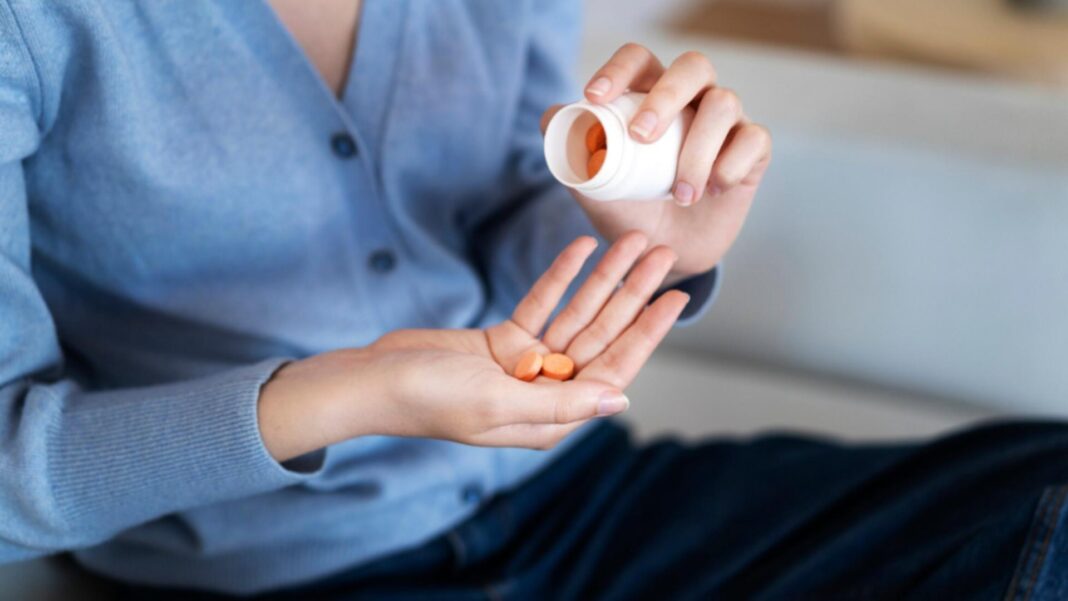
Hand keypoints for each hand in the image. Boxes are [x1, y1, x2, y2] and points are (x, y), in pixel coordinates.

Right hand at [258, 233, 687, 459]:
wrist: (372, 381)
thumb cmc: (427, 400)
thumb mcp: (496, 404)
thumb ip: (559, 404)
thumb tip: (620, 400)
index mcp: (550, 418)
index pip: (612, 370)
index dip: (646, 332)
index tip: (675, 298)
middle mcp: (544, 392)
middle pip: (600, 336)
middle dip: (632, 295)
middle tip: (661, 254)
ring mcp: (524, 366)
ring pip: (576, 315)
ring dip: (603, 279)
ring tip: (629, 242)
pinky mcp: (502, 342)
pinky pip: (541, 303)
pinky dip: (560, 276)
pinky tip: (581, 248)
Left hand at [541, 44, 771, 278]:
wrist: (664, 254)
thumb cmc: (628, 211)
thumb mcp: (593, 187)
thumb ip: (570, 152)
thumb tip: (551, 118)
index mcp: (648, 94)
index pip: (638, 60)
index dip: (619, 70)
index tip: (595, 98)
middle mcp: (691, 98)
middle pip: (692, 67)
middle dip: (665, 96)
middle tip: (641, 136)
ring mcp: (726, 122)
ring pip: (723, 104)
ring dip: (697, 149)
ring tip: (679, 195)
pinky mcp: (753, 150)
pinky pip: (754, 140)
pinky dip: (731, 165)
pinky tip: (712, 190)